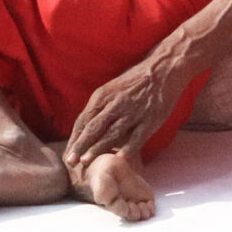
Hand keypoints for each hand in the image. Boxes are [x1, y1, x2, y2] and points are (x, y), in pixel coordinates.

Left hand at [63, 51, 190, 178]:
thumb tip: (87, 128)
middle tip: (70, 161)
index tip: (68, 153)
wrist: (163, 69)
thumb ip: (101, 107)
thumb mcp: (112, 88)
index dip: (75, 138)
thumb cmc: (136, 80)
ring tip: (86, 162)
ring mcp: (133, 112)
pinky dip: (128, 148)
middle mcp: (115, 104)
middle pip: (94, 128)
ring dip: (98, 148)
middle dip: (80, 145)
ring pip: (112, 133)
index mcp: (103, 95)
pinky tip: (120, 158)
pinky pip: (137, 136)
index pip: (84, 120)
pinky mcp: (150, 120)